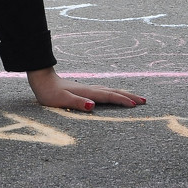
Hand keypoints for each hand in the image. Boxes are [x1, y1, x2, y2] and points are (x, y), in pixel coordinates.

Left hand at [26, 67, 145, 110]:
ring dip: (124, 94)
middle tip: (144, 101)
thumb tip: (93, 106)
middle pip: (114, 91)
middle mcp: (91, 89)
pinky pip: (106, 92)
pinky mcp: (86, 91)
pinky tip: (115, 95)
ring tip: (136, 98)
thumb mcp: (61, 100)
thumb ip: (77, 103)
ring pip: (111, 91)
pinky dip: (115, 94)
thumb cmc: (50, 93)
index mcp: (88, 92)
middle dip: (129, 96)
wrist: (43, 80)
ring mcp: (89, 89)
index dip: (122, 100)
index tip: (135, 105)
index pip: (109, 96)